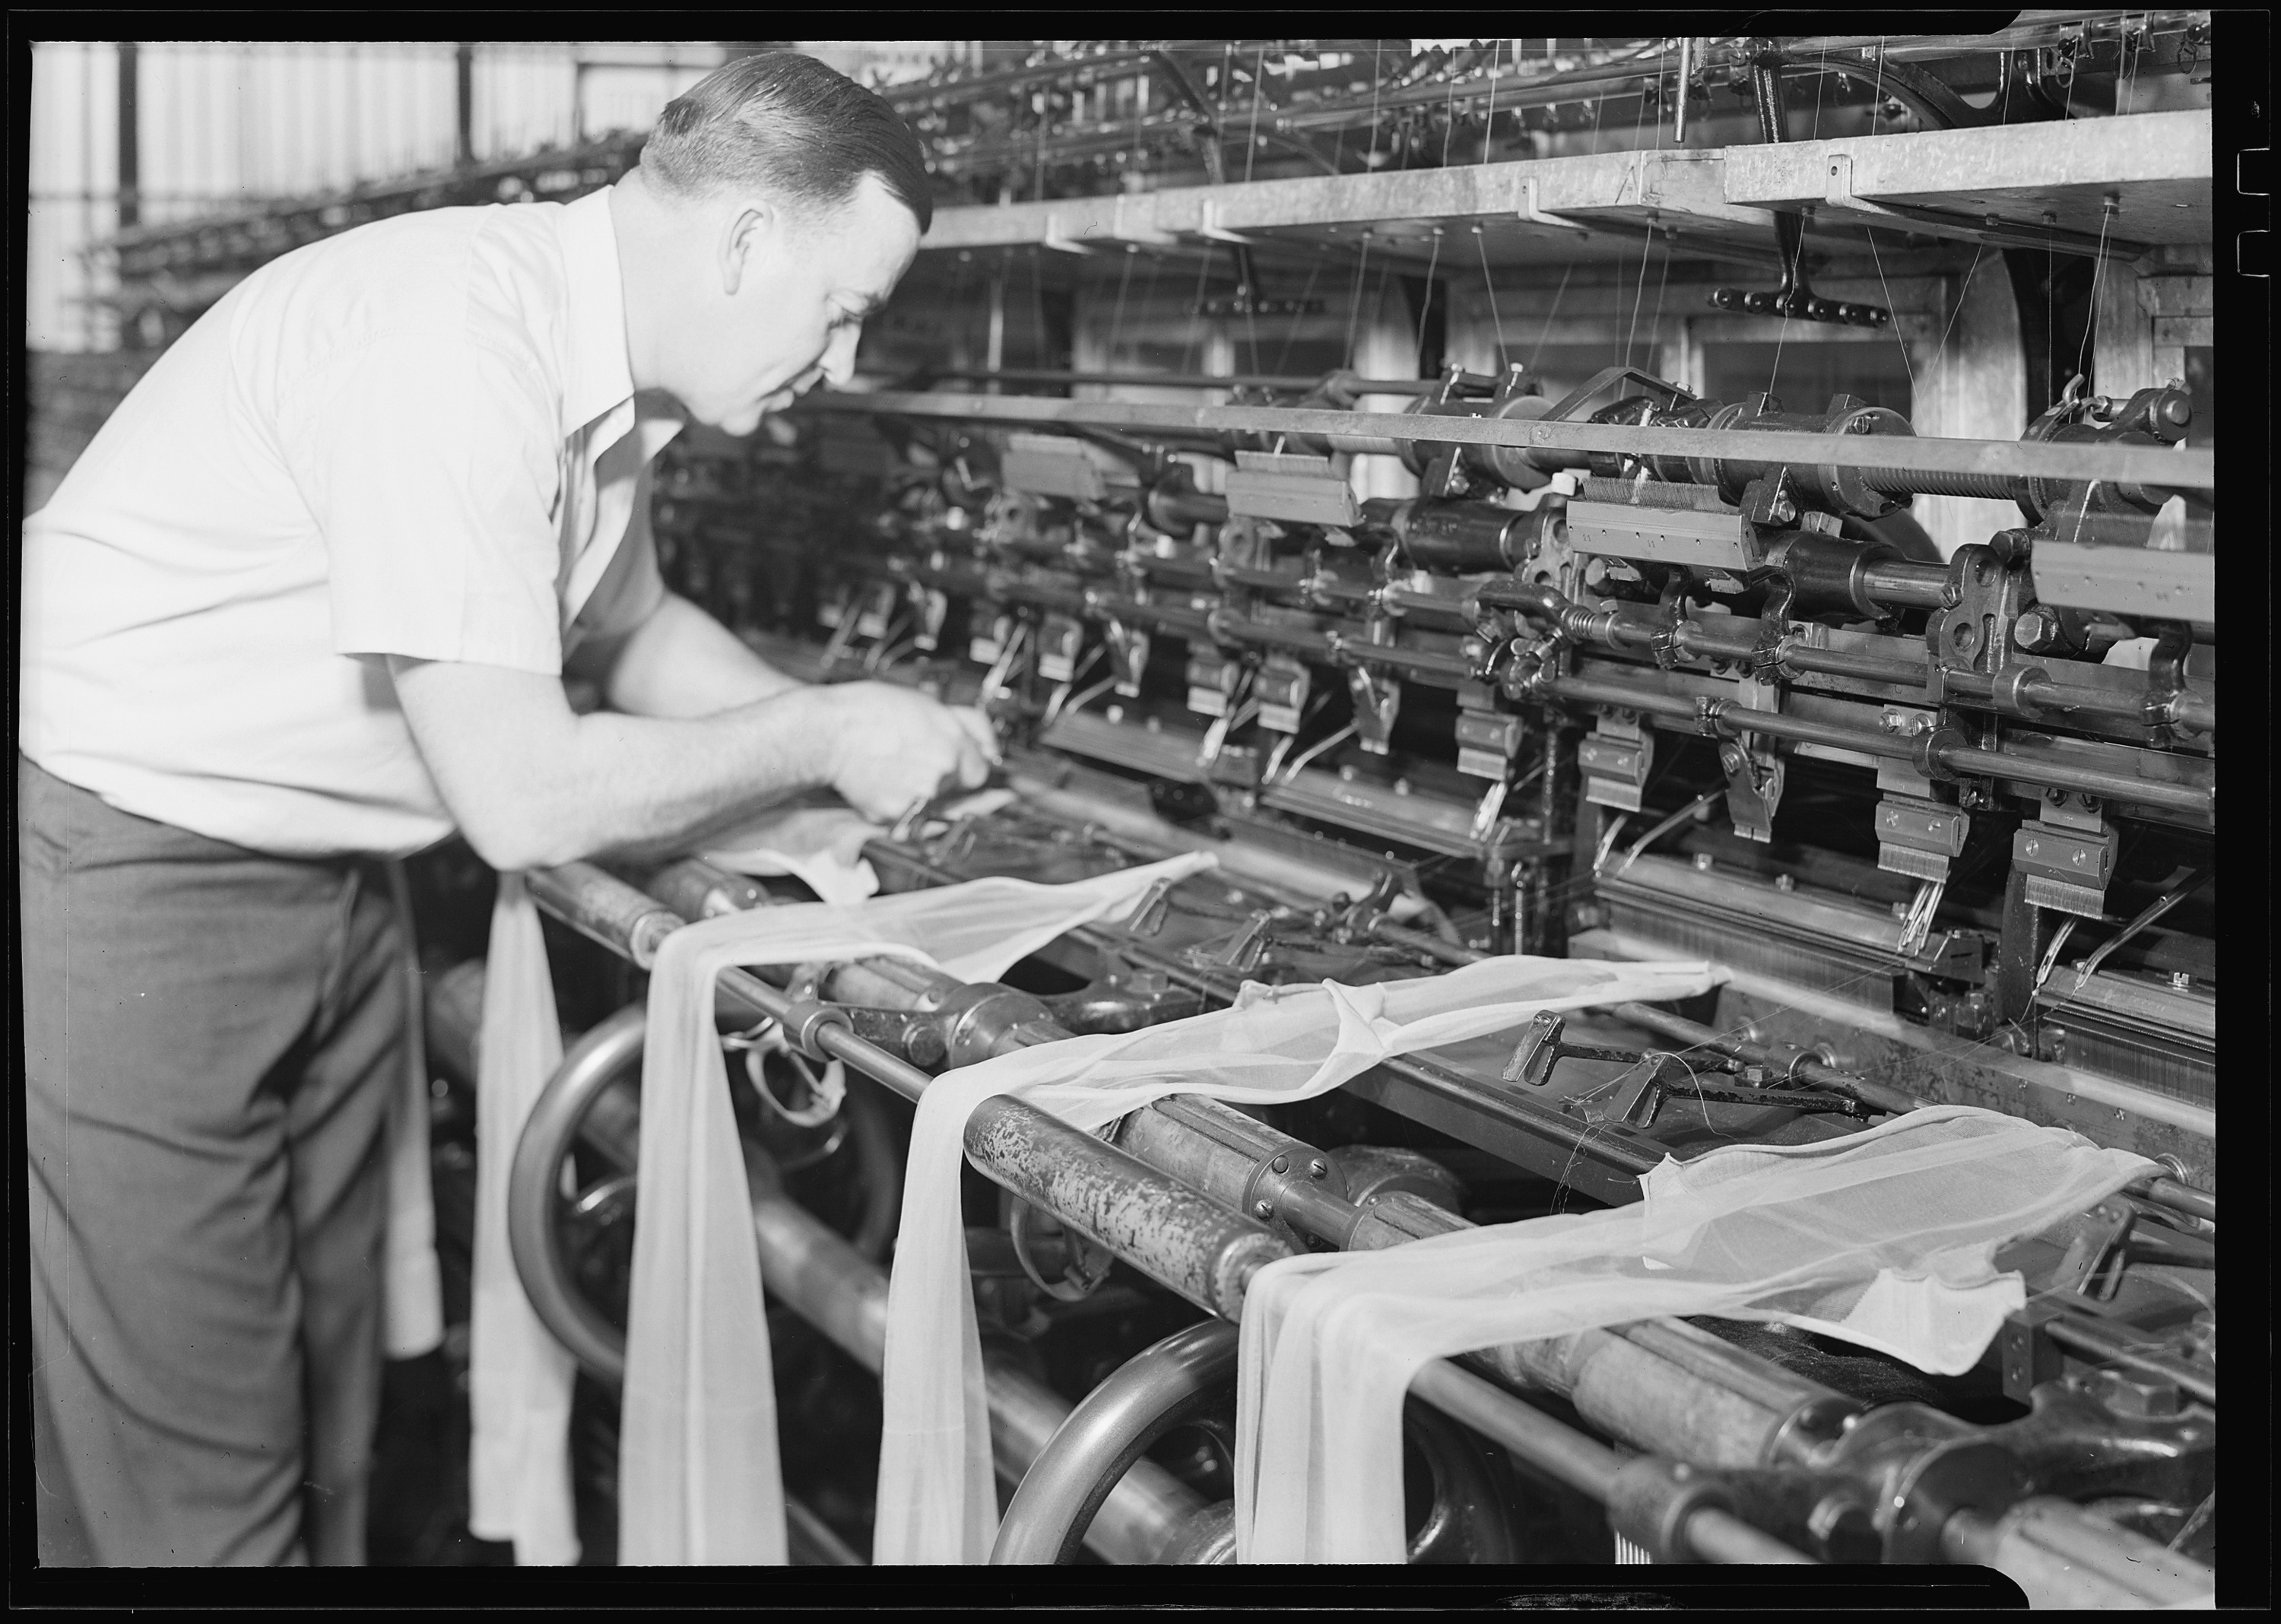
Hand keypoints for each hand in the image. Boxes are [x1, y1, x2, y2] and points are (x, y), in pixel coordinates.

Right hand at [817, 683, 995, 822]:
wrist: (830, 732)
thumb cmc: (871, 712)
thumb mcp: (929, 704)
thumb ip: (968, 727)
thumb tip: (992, 748)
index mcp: (954, 744)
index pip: (982, 772)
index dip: (969, 768)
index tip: (959, 767)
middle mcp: (942, 774)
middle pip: (962, 791)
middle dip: (949, 782)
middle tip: (919, 766)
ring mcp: (920, 798)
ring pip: (938, 807)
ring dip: (925, 796)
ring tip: (897, 771)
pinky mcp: (897, 816)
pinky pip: (911, 818)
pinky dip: (903, 807)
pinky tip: (887, 783)